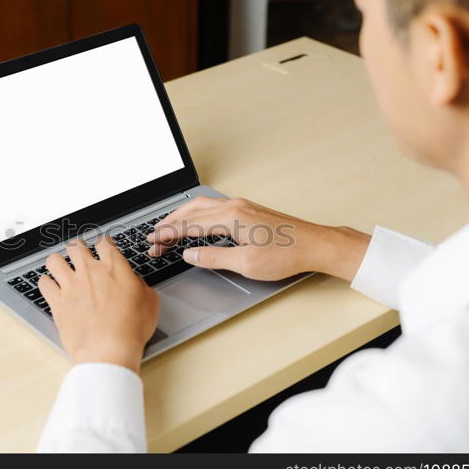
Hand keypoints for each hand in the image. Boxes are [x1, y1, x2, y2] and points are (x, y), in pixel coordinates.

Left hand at [38, 237, 158, 372]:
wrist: (108, 350)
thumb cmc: (130, 329)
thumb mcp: (149, 302)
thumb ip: (139, 284)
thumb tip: (134, 281)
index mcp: (114, 268)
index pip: (104, 242)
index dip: (103, 243)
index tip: (103, 247)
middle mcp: (90, 272)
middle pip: (75, 246)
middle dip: (77, 248)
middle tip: (80, 254)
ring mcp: (71, 286)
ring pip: (55, 260)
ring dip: (58, 262)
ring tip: (62, 268)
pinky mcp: (57, 303)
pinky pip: (44, 283)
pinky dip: (47, 283)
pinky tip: (52, 287)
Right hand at [148, 197, 369, 281]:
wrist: (315, 245)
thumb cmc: (287, 254)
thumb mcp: (246, 263)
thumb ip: (213, 258)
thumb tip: (190, 255)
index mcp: (231, 217)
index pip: (190, 224)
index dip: (168, 234)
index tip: (153, 241)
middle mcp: (235, 206)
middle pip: (192, 210)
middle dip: (170, 223)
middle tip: (154, 237)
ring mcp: (243, 206)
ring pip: (203, 205)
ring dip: (183, 216)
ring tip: (168, 228)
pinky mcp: (249, 210)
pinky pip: (214, 207)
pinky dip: (197, 214)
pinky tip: (196, 221)